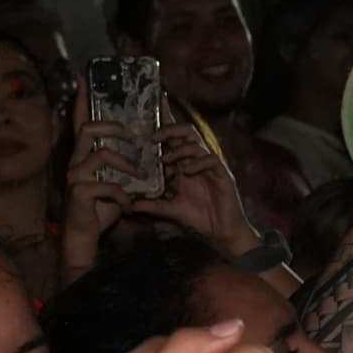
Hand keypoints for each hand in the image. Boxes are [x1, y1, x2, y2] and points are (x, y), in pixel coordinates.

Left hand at [137, 126, 260, 253]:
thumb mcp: (170, 210)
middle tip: (153, 138)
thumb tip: (131, 205)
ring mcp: (208, 166)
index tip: (147, 120)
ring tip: (165, 159)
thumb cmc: (198, 218)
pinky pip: (211, 159)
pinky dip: (198, 162)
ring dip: (179, 148)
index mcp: (182, 165)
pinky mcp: (221, 173)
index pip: (173, 140)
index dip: (163, 126)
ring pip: (196, 143)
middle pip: (184, 133)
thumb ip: (152, 205)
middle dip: (168, 130)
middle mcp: (195, 162)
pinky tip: (187, 171)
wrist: (220, 232)